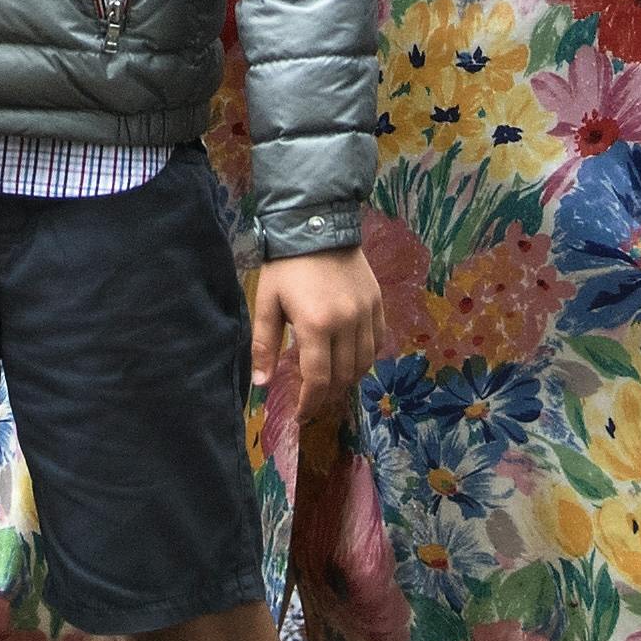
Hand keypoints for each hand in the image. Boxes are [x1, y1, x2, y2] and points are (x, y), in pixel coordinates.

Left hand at [252, 246, 383, 407]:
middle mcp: (346, 323)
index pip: (318, 380)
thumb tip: (262, 385)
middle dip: (328, 395)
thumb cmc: (286, 265)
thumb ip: (264, 345)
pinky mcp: (377, 302)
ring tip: (331, 382)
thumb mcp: (266, 302)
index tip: (301, 416)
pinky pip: (378, 342)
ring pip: (364, 363)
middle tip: (313, 400)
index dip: (310, 404)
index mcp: (316, 325)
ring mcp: (366, 313)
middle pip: (344, 376)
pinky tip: (351, 358)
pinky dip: (366, 357)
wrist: (317, 224)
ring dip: (348, 379)